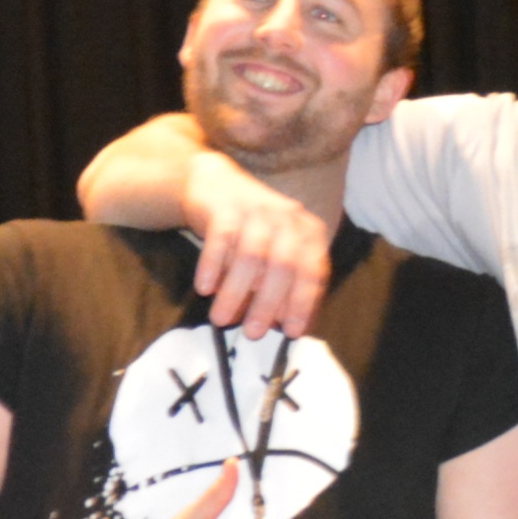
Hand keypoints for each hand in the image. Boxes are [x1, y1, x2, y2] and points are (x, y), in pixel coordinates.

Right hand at [187, 150, 334, 337]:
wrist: (216, 185)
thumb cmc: (252, 231)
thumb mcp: (276, 254)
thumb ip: (285, 287)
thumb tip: (286, 326)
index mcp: (308, 233)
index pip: (312, 271)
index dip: (303, 303)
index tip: (291, 332)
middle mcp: (287, 218)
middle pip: (282, 266)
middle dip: (267, 304)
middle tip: (252, 334)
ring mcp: (257, 210)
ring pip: (250, 257)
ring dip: (235, 292)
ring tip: (220, 320)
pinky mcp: (226, 207)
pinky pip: (221, 239)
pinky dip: (213, 266)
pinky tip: (205, 289)